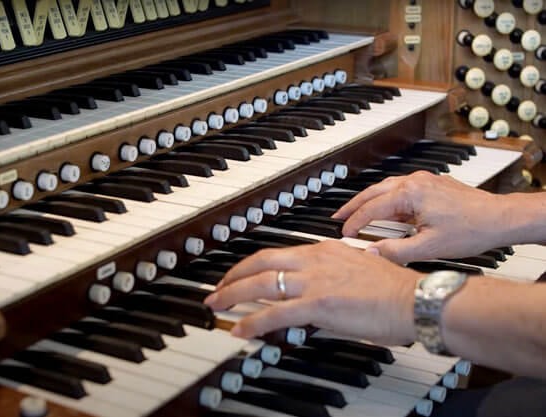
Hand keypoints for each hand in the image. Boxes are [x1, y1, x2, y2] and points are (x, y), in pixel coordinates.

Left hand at [204, 240, 420, 344]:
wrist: (412, 299)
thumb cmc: (392, 290)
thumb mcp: (354, 272)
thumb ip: (329, 279)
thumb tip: (313, 297)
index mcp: (323, 250)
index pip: (277, 254)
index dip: (252, 264)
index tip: (240, 274)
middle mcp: (314, 261)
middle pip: (261, 263)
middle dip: (233, 276)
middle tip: (218, 288)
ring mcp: (315, 281)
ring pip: (262, 284)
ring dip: (233, 295)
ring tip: (217, 305)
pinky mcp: (318, 304)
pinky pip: (275, 313)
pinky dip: (252, 321)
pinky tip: (239, 328)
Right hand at [332, 171, 513, 263]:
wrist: (500, 218)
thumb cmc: (472, 228)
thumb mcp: (429, 247)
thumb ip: (396, 251)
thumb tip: (373, 254)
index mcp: (410, 193)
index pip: (372, 209)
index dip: (355, 223)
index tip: (345, 233)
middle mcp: (414, 181)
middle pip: (373, 192)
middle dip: (353, 205)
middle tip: (338, 216)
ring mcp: (423, 180)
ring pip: (386, 188)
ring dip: (369, 201)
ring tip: (356, 213)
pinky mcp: (431, 184)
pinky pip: (400, 189)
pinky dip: (386, 200)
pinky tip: (385, 211)